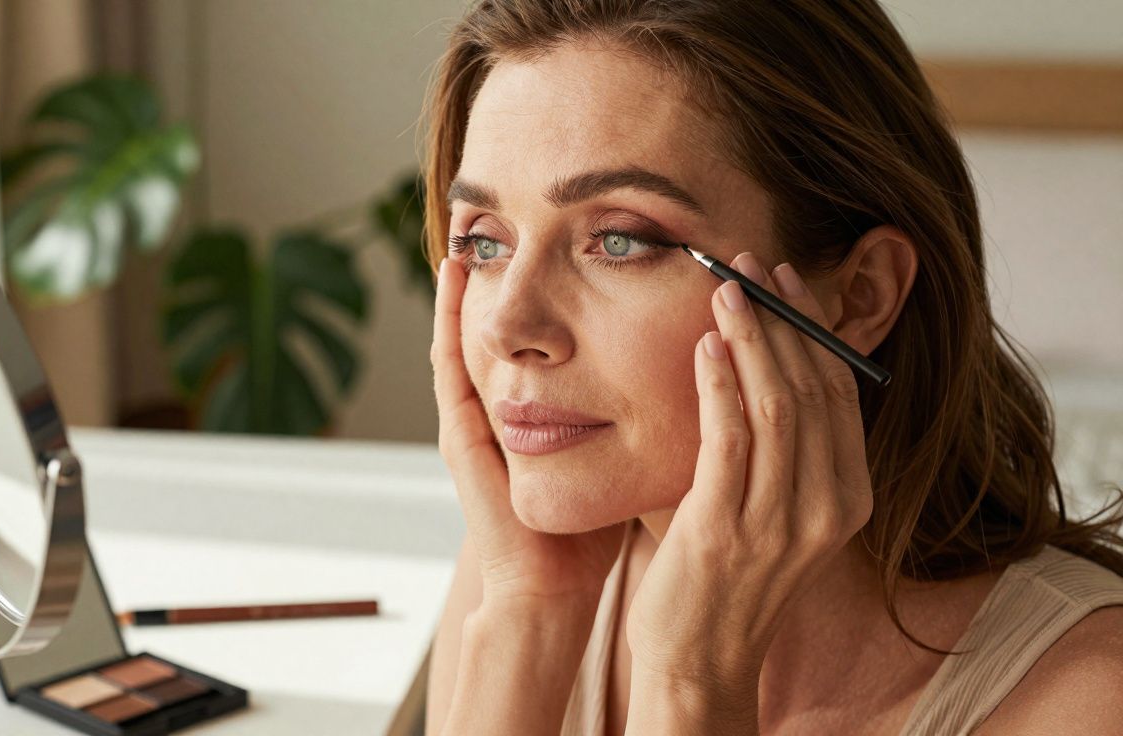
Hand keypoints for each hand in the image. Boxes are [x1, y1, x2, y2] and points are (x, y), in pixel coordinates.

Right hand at [431, 255, 626, 608]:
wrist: (551, 587)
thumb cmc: (593, 529)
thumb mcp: (621, 455)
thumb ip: (641, 414)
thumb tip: (692, 369)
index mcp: (536, 414)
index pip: (536, 340)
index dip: (545, 292)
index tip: (566, 239)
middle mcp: (499, 409)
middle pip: (498, 330)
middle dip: (503, 279)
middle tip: (508, 222)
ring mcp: (473, 420)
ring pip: (467, 335)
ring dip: (467, 285)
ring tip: (473, 231)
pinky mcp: (460, 434)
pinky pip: (448, 366)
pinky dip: (446, 319)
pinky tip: (451, 278)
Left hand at [625, 252, 874, 694]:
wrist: (700, 658)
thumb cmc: (729, 573)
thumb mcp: (777, 506)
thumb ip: (783, 446)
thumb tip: (764, 358)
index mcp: (849, 498)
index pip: (841, 391)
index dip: (814, 328)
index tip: (786, 279)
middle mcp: (826, 508)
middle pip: (813, 387)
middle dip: (781, 317)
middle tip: (747, 264)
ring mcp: (780, 522)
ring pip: (777, 404)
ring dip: (750, 337)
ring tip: (724, 289)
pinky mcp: (725, 529)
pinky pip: (731, 439)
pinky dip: (720, 385)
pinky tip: (706, 346)